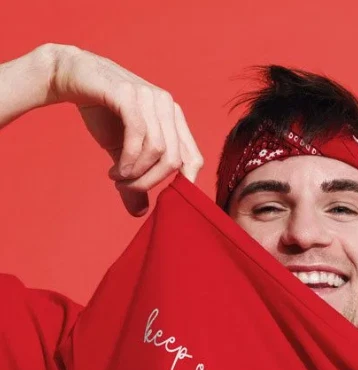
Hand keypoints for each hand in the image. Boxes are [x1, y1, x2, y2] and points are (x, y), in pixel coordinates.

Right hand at [48, 44, 202, 215]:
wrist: (70, 76)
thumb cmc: (102, 113)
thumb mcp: (122, 154)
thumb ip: (134, 179)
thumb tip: (140, 213)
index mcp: (173, 119)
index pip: (194, 159)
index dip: (186, 184)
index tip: (167, 203)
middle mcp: (167, 105)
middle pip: (175, 160)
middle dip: (150, 183)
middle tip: (126, 188)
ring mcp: (149, 97)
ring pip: (158, 150)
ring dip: (135, 174)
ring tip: (117, 178)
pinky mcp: (129, 93)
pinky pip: (138, 135)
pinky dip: (128, 160)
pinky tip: (114, 170)